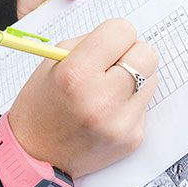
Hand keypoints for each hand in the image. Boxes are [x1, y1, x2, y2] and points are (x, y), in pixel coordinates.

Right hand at [5, 19, 159, 176]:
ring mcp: (119, 124)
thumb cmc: (43, 103)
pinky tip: (108, 113)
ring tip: (107, 91)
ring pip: (152, 79)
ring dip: (134, 79)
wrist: (35, 155)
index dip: (115, 34)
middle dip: (132, 53)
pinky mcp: (131, 139)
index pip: (123, 31)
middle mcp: (100, 101)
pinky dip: (130, 103)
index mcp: (76, 74)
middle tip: (114, 64)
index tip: (107, 44)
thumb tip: (126, 38)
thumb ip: (91, 44)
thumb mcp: (54, 62)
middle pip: (147, 54)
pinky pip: (145, 105)